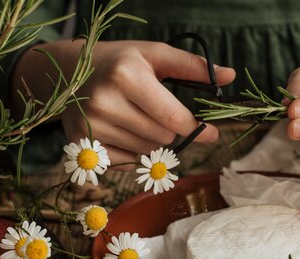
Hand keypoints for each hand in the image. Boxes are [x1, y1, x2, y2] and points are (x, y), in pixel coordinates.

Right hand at [11, 40, 235, 167]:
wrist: (69, 71)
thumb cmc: (121, 61)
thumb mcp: (155, 55)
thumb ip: (193, 67)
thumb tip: (230, 76)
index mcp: (127, 76)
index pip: (174, 119)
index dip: (197, 129)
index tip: (212, 132)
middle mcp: (105, 103)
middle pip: (163, 138)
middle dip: (172, 130)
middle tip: (160, 113)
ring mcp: (91, 126)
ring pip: (147, 152)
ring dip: (153, 141)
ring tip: (139, 118)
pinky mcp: (83, 144)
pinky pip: (128, 163)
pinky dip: (134, 153)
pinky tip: (125, 131)